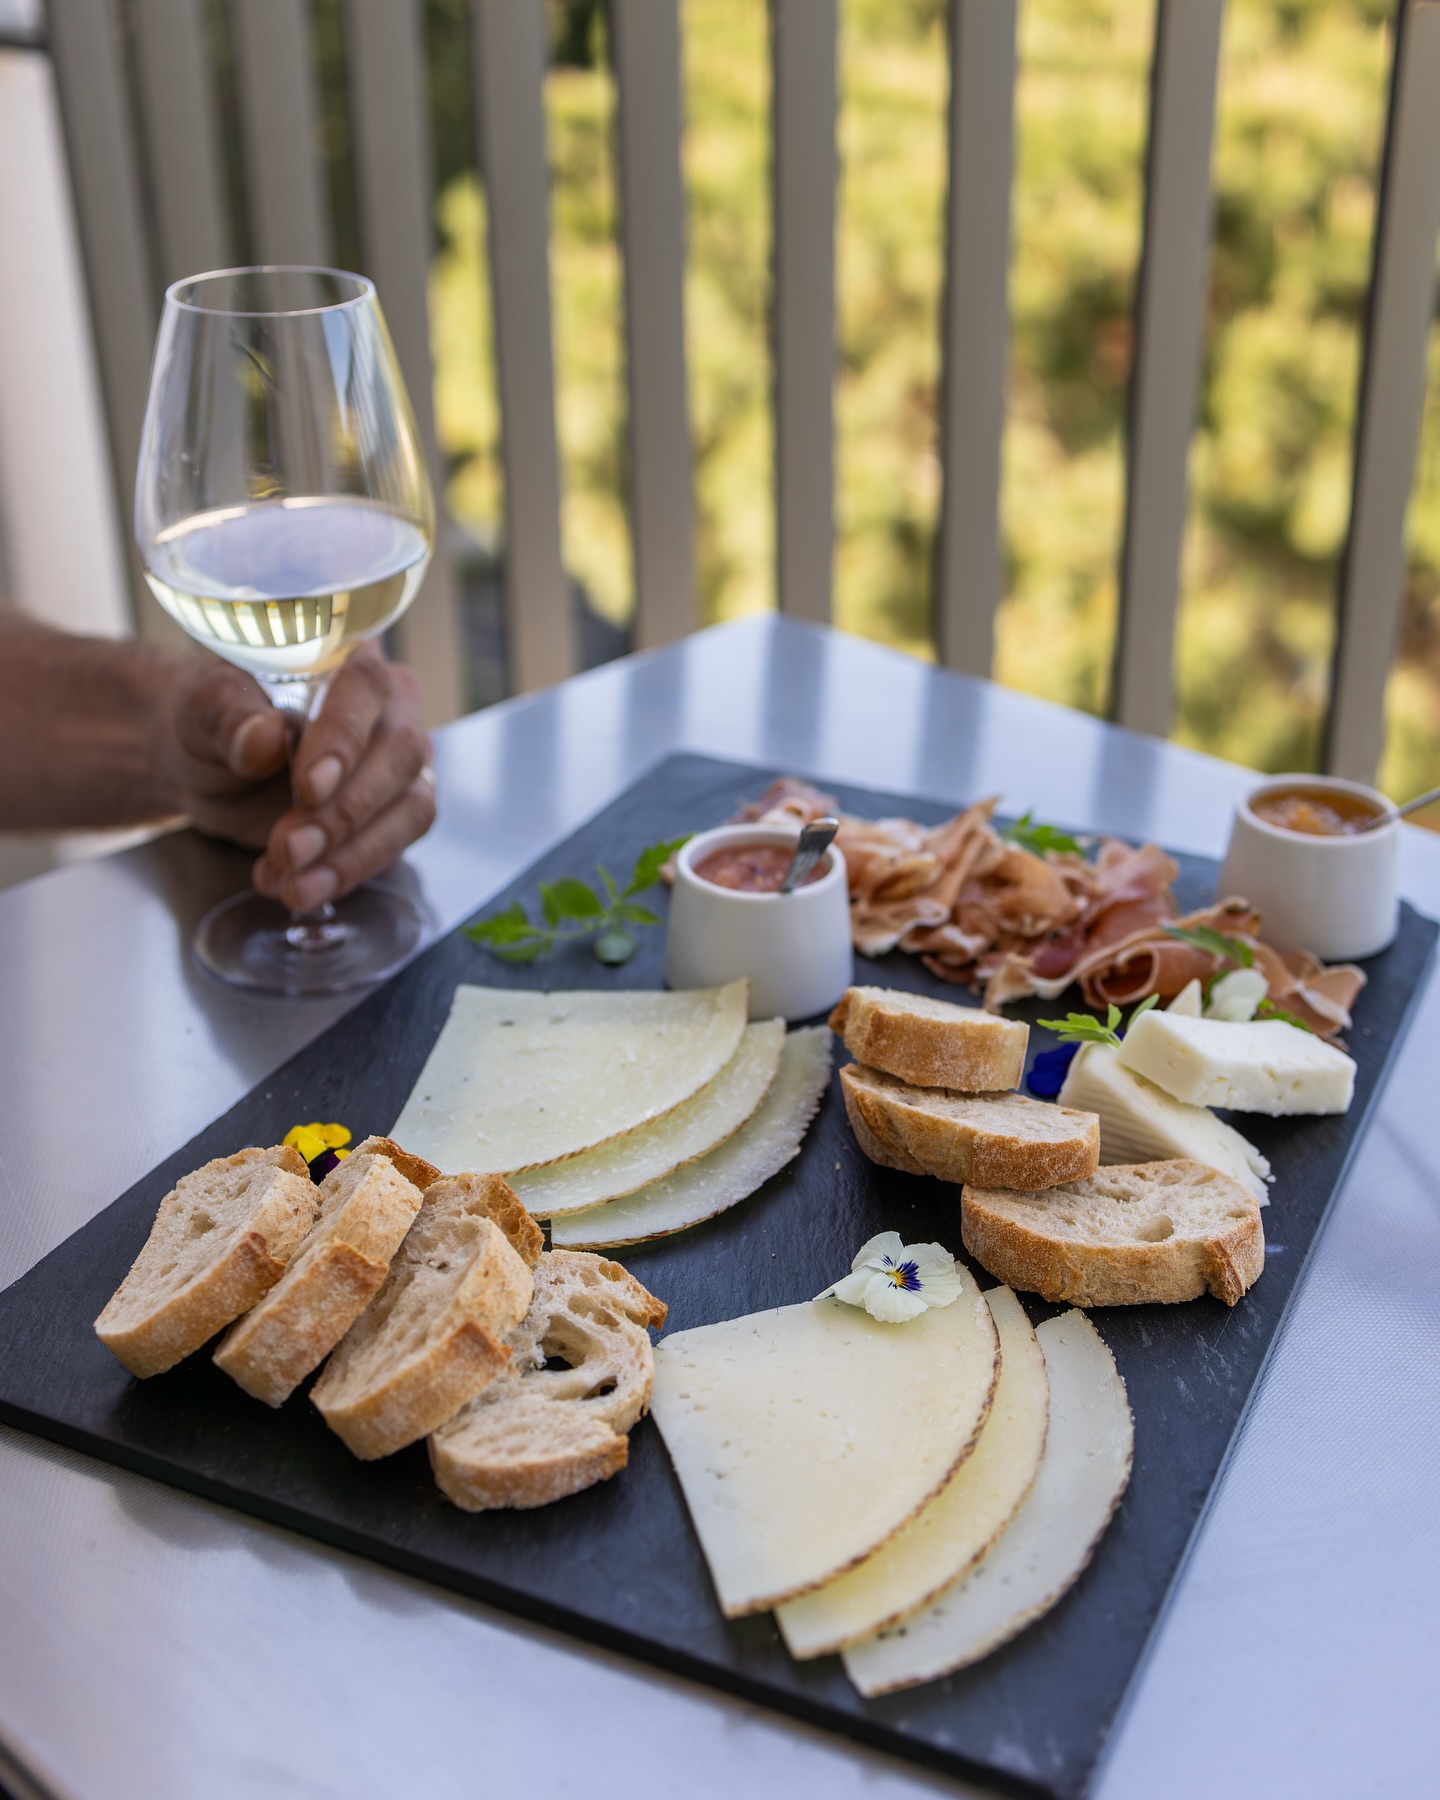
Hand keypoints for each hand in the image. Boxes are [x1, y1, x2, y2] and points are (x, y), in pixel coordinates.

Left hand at [156, 646, 435, 908]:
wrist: (207, 766)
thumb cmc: (211, 718)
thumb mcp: (201, 707)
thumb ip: (229, 716)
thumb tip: (265, 737)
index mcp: (349, 661)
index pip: (368, 690)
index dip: (345, 739)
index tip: (308, 786)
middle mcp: (390, 711)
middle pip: (400, 756)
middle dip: (343, 812)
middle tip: (287, 847)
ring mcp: (400, 768)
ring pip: (410, 809)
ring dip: (350, 854)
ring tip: (289, 883)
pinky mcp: (396, 817)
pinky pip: (395, 847)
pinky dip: (347, 873)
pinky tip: (299, 888)